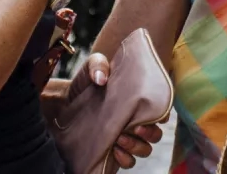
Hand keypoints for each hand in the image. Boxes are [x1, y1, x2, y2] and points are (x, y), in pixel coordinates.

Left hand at [41, 53, 164, 168]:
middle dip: (149, 133)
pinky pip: (129, 161)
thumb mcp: (90, 68)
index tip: (154, 114)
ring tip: (120, 139)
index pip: (159, 110)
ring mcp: (127, 138)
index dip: (161, 114)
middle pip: (156, 133)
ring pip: (145, 149)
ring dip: (136, 146)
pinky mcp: (116, 151)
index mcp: (137, 101)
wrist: (64, 103)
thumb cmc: (84, 85)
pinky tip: (115, 151)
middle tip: (135, 127)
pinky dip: (126, 158)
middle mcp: (135, 121)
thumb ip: (97, 64)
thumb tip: (101, 78)